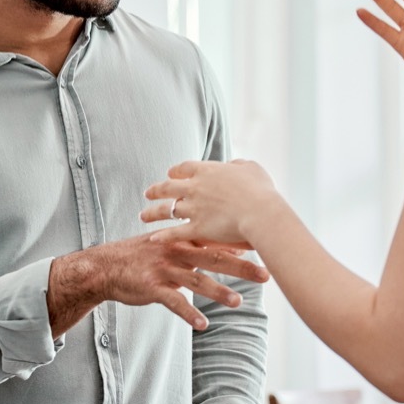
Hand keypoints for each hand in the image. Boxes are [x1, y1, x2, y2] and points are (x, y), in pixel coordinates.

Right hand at [47, 232, 267, 335]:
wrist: (107, 266)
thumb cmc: (145, 255)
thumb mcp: (173, 245)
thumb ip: (204, 248)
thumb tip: (238, 252)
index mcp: (184, 239)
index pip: (218, 239)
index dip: (243, 244)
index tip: (268, 247)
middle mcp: (177, 250)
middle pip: (214, 258)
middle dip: (241, 267)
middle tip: (265, 274)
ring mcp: (164, 268)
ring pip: (196, 281)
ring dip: (219, 292)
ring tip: (238, 302)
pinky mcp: (152, 287)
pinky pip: (173, 302)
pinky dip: (188, 314)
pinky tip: (202, 325)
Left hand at [141, 159, 282, 247]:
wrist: (260, 213)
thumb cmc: (261, 190)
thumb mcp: (252, 168)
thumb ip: (239, 165)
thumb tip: (234, 164)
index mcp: (207, 170)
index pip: (183, 168)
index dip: (175, 171)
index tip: (170, 174)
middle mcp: (195, 188)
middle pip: (168, 187)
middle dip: (156, 190)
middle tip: (147, 193)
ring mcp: (194, 209)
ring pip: (167, 210)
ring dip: (152, 213)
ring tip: (143, 216)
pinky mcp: (197, 229)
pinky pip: (174, 233)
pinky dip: (163, 236)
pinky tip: (153, 239)